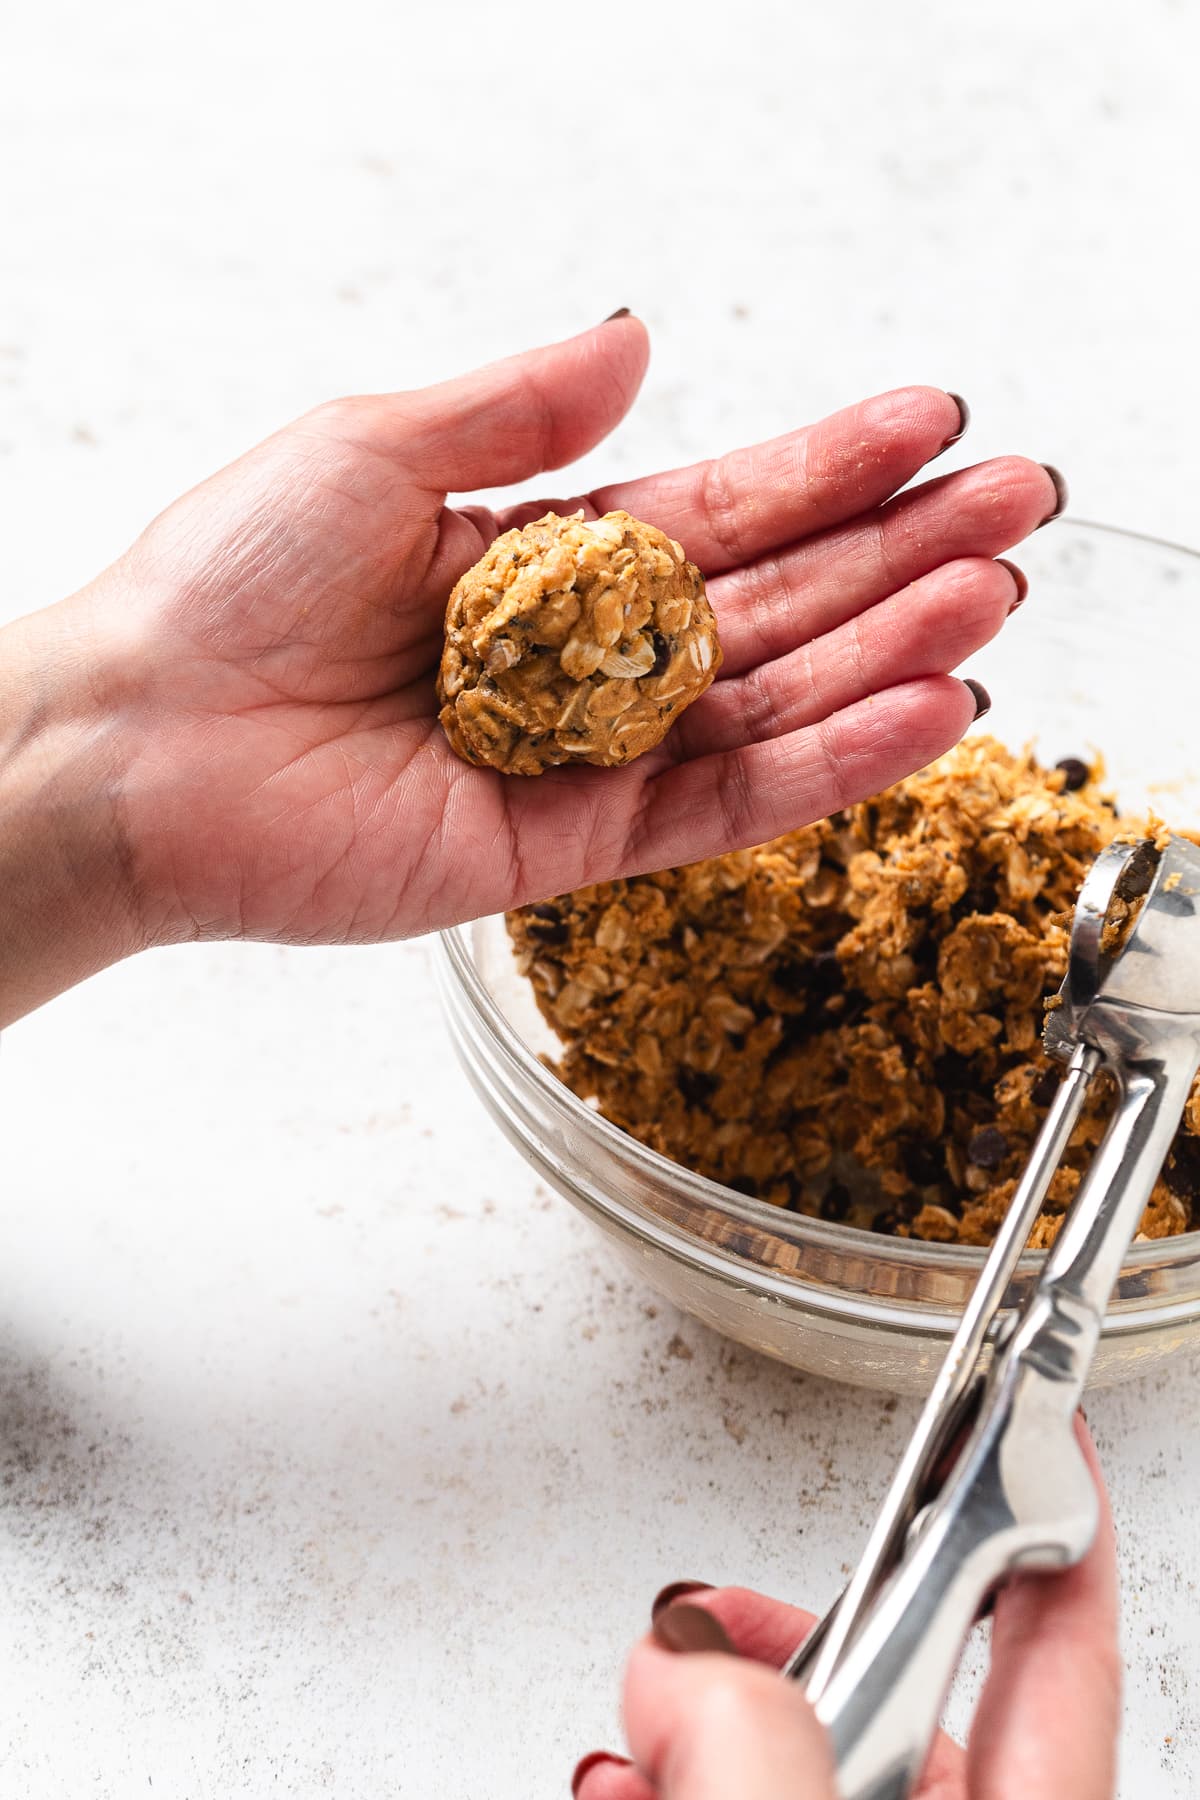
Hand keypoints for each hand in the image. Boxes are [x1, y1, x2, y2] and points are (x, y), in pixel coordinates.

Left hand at [0, 317, 1060, 1022]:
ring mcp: (583, 756)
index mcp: (539, 556)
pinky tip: (917, 715)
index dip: (829, 465)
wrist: (138, 745)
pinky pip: (718, 804)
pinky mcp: (568, 849)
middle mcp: (579, 659)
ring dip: (887, 654)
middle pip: (772, 604)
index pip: (721, 509)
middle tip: (1021, 504)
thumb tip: (641, 339)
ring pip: (769, 706)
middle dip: (900, 553)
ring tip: (995, 599)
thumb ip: (518, 405)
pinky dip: (822, 767)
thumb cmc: (223, 586)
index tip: (934, 422)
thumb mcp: (373, 444)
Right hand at [574, 1424, 1118, 1798]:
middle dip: (800, 1615)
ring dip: (715, 1698)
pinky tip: (622, 1779)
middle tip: (720, 1604)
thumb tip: (690, 1661)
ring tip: (650, 1693)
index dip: (1051, 1509)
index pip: (1063, 1641)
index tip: (1036, 1408)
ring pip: (813, 1741)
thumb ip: (757, 1757)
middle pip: (912, 1679)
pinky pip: (743, 1793)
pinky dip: (672, 1774)